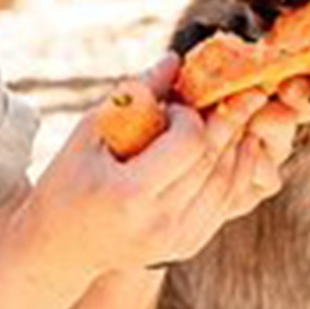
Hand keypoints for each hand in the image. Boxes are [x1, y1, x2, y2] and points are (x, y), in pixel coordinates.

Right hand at [13, 55, 309, 296]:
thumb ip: (134, 95)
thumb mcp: (90, 133)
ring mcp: (175, 240)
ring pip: (226, 184)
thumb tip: (173, 59)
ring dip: (240, 147)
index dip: (191, 117)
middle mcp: (157, 222)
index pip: (188, 145)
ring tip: (247, 118)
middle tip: (250, 92)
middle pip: (212, 163)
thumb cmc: (68, 182)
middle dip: (231, 123)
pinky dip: (236, 173)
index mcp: (128, 194)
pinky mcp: (186, 247)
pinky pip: (223, 204)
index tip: (178, 106)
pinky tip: (239, 149)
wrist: (60, 249)